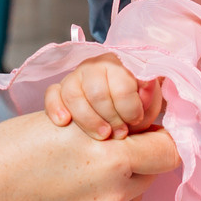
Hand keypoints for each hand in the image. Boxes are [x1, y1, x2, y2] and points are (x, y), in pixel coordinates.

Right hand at [0, 109, 182, 200]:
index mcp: (112, 160)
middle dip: (137, 159)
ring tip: (85, 170)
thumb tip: (147, 131)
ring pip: (133, 196)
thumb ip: (113, 124)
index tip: (140, 131)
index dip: (156, 136)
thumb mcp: (69, 121)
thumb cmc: (17, 146)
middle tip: (107, 147)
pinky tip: (71, 191)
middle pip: (151, 173)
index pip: (168, 150)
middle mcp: (112, 196)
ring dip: (121, 182)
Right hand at [45, 53, 165, 140]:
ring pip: (74, 95)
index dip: (130, 108)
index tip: (135, 121)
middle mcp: (94, 66)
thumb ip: (148, 97)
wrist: (117, 110)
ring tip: (102, 135)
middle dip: (111, 118)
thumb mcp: (147, 103)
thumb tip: (146, 87)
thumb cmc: (133, 106)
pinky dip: (56, 108)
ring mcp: (74, 77)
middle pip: (97, 92)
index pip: (122, 85)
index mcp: (120, 64)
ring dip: (88, 120)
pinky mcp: (59, 90)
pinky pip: (52, 95)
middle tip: (120, 134)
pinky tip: (64, 122)